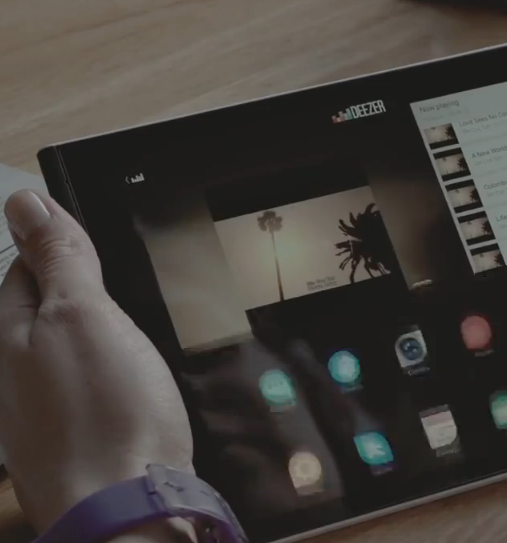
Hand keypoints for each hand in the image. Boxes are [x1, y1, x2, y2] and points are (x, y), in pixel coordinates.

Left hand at [0, 190, 192, 532]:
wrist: (127, 506)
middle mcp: (14, 370)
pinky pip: (88, 382)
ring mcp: (41, 406)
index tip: (105, 245)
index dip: (64, 246)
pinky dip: (111, 371)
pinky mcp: (73, 433)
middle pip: (47, 309)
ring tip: (140, 334)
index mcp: (8, 333)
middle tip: (132, 290)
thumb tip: (24, 202)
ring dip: (103, 333)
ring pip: (71, 347)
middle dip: (85, 292)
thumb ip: (58, 260)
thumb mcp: (84, 315)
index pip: (25, 265)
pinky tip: (135, 380)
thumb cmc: (105, 409)